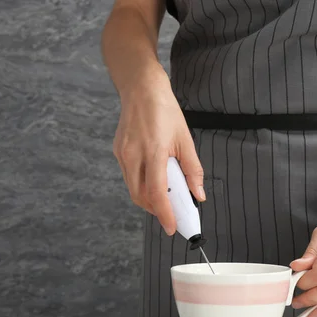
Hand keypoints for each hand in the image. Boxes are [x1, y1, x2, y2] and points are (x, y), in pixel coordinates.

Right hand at [113, 63, 204, 234]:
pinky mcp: (118, 151)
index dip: (164, 213)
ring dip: (149, 199)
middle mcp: (133, 155)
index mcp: (153, 151)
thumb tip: (198, 195)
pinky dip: (142, 185)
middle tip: (173, 215)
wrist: (141, 88)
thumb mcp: (186, 139)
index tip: (172, 227)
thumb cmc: (165, 111)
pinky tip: (155, 181)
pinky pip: (129, 177)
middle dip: (157, 210)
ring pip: (133, 189)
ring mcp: (122, 154)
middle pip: (141, 196)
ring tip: (166, 199)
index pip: (157, 192)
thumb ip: (193, 170)